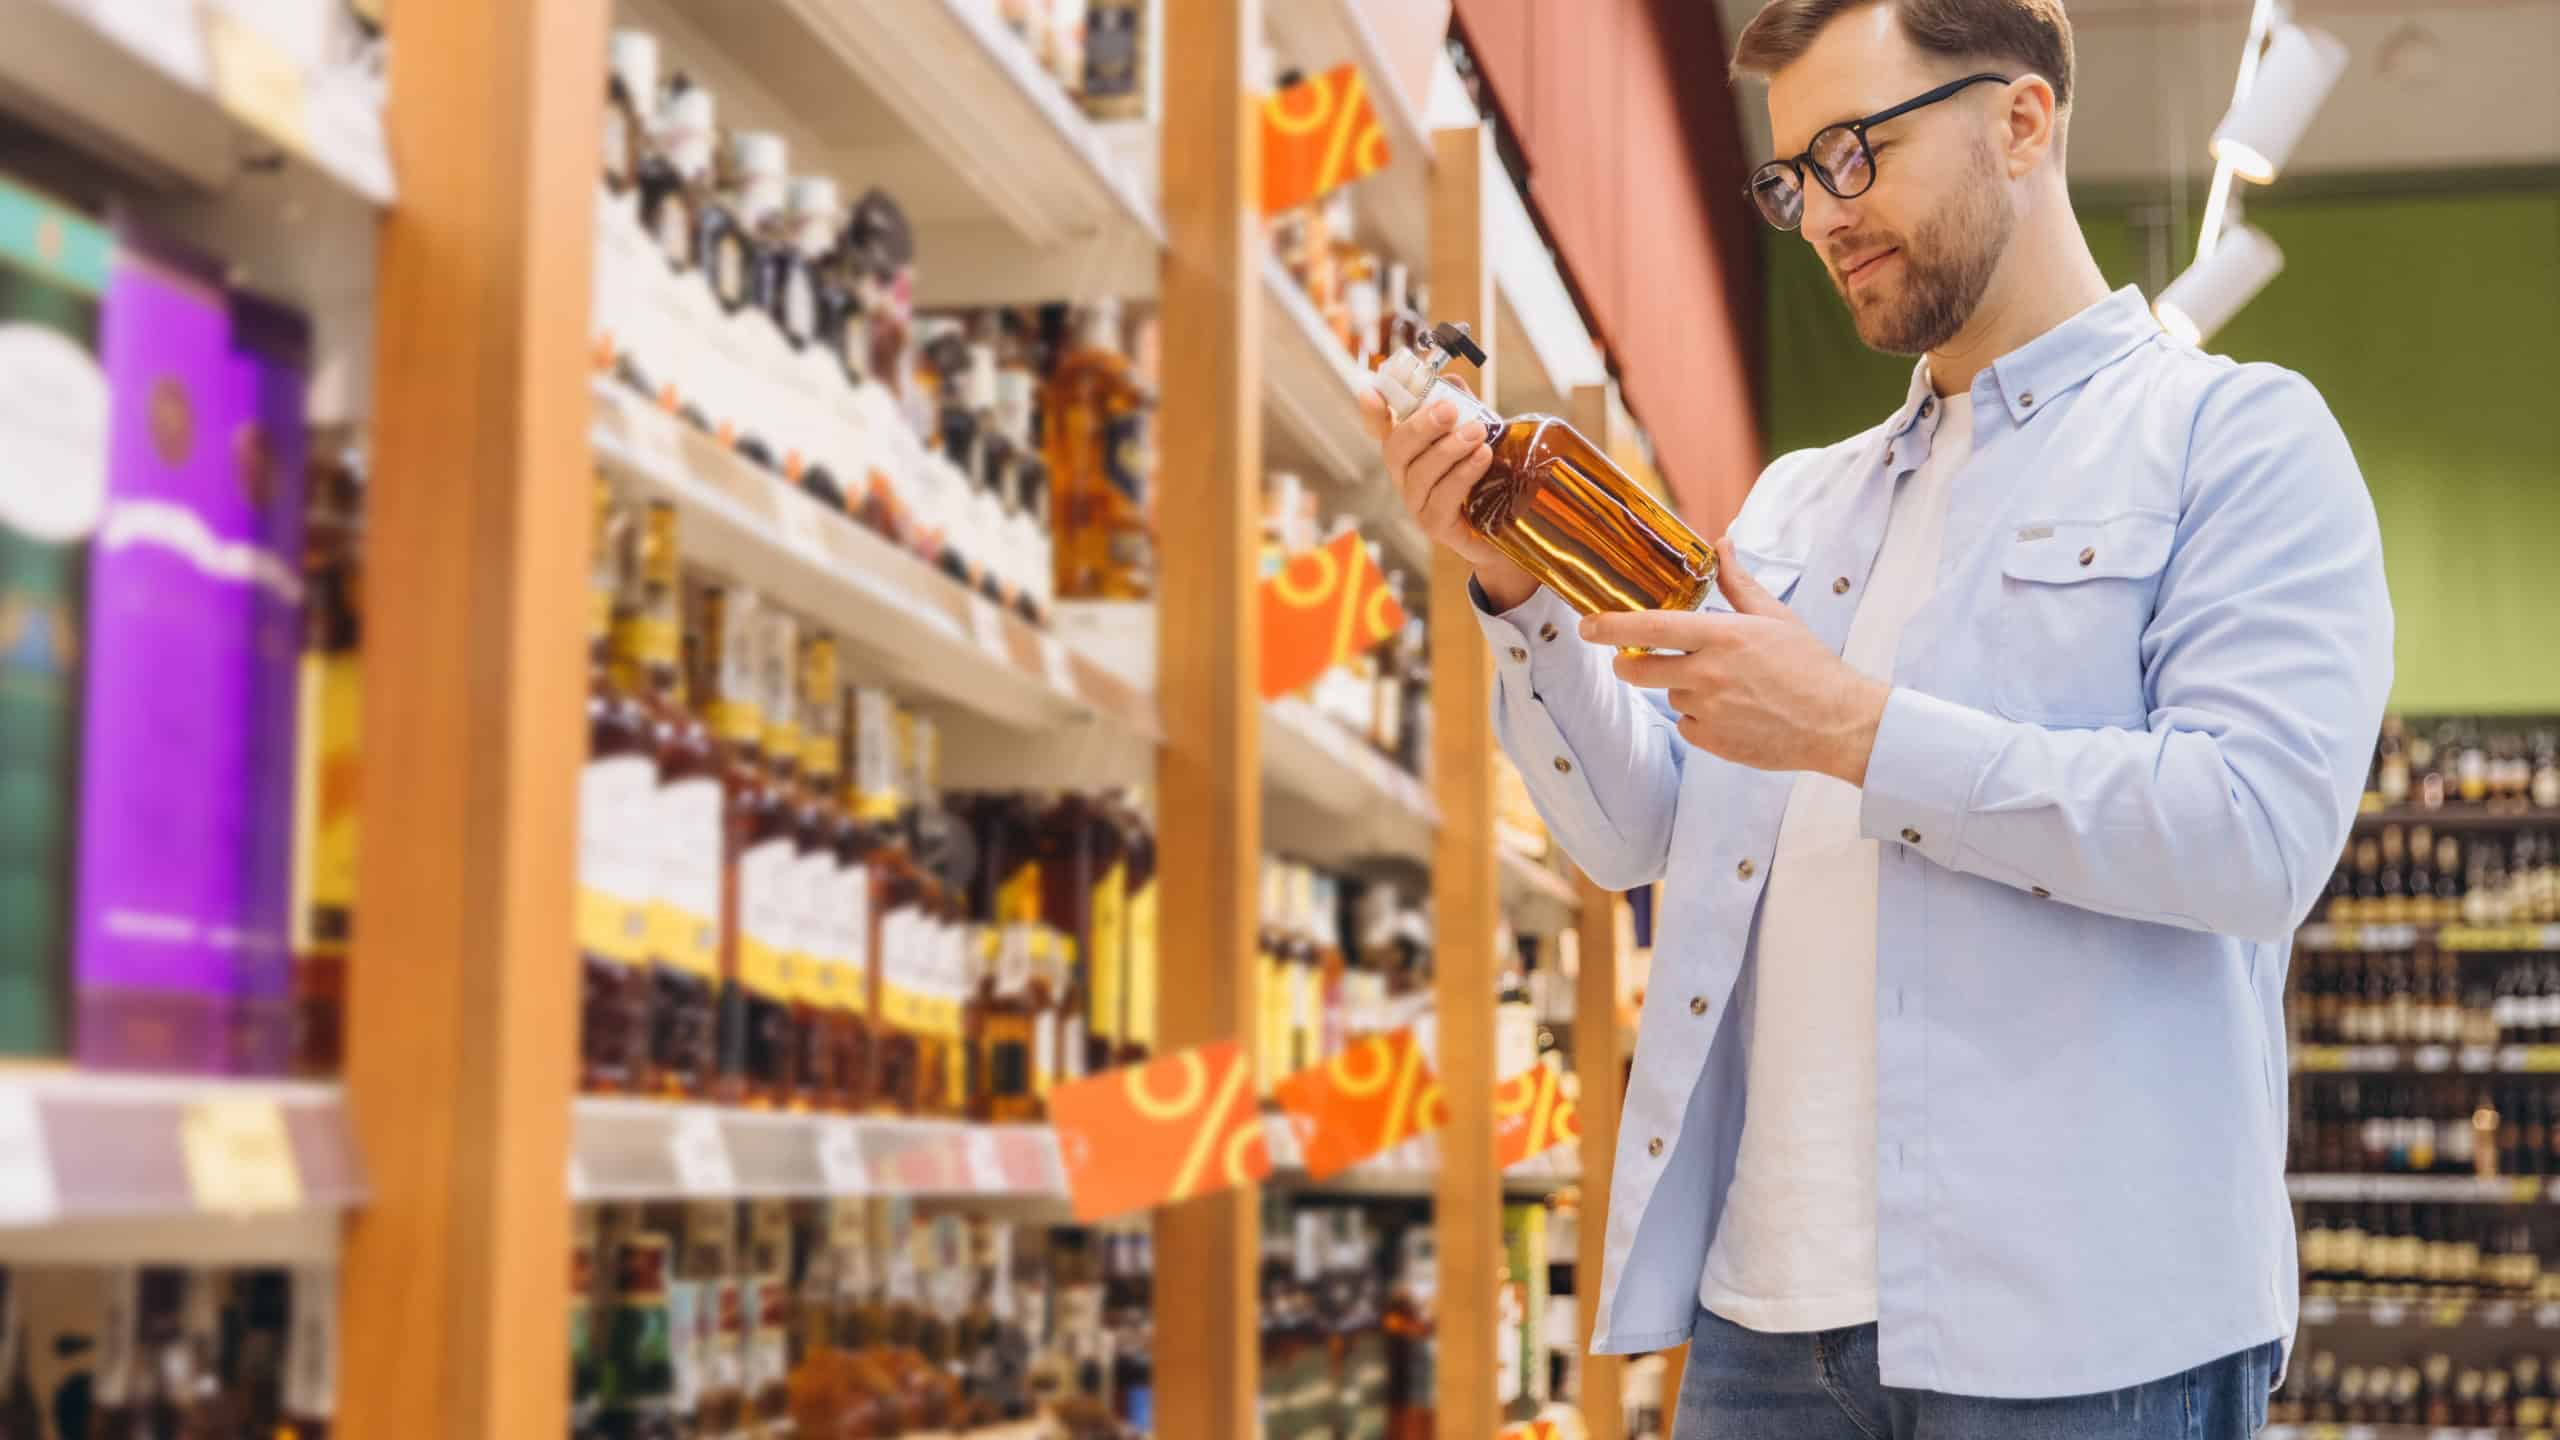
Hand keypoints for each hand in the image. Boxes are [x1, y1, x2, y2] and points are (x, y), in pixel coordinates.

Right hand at [1357, 377, 1537, 607]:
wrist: (1511, 525)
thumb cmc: (1489, 474)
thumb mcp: (1477, 433)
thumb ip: (1464, 405)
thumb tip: (1450, 379)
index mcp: (1410, 449)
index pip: (1380, 429)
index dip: (1372, 412)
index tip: (1372, 392)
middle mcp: (1405, 476)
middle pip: (1396, 449)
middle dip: (1421, 427)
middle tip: (1449, 409)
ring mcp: (1416, 503)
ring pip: (1420, 474)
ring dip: (1449, 449)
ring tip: (1477, 432)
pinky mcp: (1435, 525)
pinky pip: (1442, 498)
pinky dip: (1462, 474)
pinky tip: (1481, 458)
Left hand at [1580, 537, 1891, 785]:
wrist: (1836, 722)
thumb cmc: (1808, 665)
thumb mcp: (1774, 616)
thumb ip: (1736, 582)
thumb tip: (1720, 543)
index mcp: (1722, 636)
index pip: (1650, 628)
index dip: (1611, 626)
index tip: (1587, 624)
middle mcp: (1708, 674)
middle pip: (1637, 670)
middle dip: (1627, 664)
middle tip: (1633, 660)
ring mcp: (1708, 710)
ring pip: (1669, 695)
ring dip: (1683, 689)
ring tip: (1727, 688)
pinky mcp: (1712, 741)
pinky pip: (1687, 725)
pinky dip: (1700, 719)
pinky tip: (1734, 713)